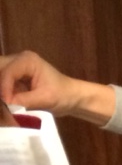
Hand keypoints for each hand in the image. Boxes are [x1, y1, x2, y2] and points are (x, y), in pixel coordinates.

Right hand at [0, 50, 115, 123]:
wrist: (71, 97)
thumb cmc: (62, 95)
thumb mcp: (44, 99)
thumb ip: (23, 101)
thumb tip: (5, 105)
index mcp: (27, 60)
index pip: (8, 72)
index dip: (4, 89)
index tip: (6, 104)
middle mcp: (18, 59)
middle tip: (3, 103)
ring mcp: (14, 67)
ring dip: (1, 90)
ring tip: (4, 104)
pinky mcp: (13, 77)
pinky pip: (2, 82)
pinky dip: (3, 93)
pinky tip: (5, 104)